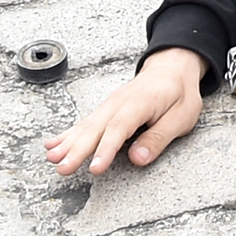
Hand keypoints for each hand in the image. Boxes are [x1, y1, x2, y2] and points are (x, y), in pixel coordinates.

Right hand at [44, 48, 204, 175]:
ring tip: (53, 159)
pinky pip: (84, 123)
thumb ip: (160, 136)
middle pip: (97, 127)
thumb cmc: (179, 92)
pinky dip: (67, 134)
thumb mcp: (183, 115)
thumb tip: (138, 158)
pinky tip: (52, 146)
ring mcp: (110, 105)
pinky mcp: (105, 110)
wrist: (172, 67)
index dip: (107, 148)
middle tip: (63, 168)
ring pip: (87, 125)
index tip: (95, 168)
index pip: (121, 127)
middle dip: (78, 149)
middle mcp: (120, 102)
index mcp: (142, 101)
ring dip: (68, 143)